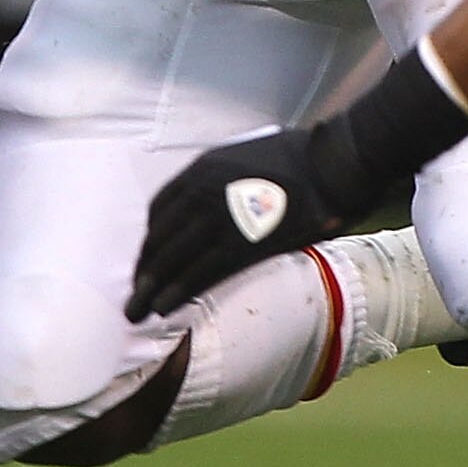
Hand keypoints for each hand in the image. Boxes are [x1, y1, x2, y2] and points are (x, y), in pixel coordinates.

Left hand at [132, 127, 353, 321]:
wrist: (334, 163)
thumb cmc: (302, 156)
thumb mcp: (248, 154)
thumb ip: (225, 178)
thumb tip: (219, 201)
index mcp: (202, 169)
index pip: (159, 211)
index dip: (149, 241)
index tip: (146, 261)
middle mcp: (202, 192)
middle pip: (160, 239)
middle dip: (144, 271)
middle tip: (134, 296)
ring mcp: (220, 218)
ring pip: (173, 260)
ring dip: (151, 289)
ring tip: (139, 312)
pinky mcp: (242, 244)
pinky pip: (199, 273)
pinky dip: (178, 293)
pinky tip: (166, 309)